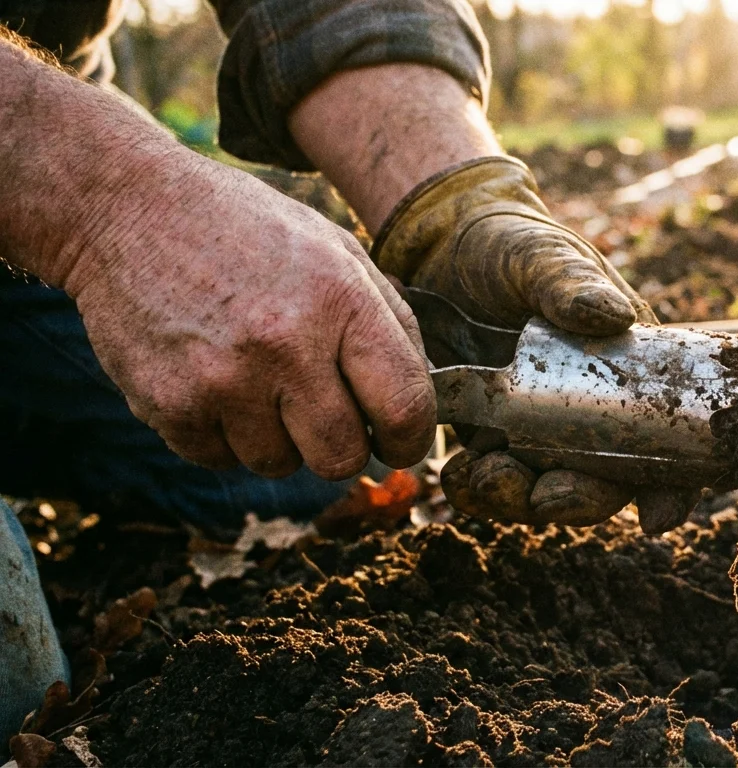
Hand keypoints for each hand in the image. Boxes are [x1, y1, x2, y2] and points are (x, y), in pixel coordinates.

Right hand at [0, 44, 434, 480]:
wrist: (128, 209)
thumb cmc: (248, 232)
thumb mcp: (337, 251)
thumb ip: (390, 321)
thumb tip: (426, 398)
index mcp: (342, 301)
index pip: (405, 407)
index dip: (410, 440)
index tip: (399, 441)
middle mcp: (286, 344)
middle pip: (342, 457)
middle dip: (343, 448)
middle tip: (326, 417)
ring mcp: (223, 379)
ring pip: (279, 466)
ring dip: (279, 439)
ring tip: (258, 382)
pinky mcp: (169, 404)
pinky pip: (220, 461)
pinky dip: (223, 436)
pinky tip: (214, 382)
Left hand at [373, 157, 695, 531]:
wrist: (439, 246)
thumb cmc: (508, 243)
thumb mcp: (541, 256)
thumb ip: (570, 284)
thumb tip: (612, 315)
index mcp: (628, 370)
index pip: (669, 437)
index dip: (673, 486)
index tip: (657, 516)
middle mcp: (592, 409)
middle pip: (605, 482)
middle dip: (579, 501)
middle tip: (546, 497)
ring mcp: (540, 427)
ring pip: (545, 490)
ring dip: (519, 500)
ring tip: (484, 477)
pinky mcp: (490, 434)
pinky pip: (491, 481)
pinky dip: (475, 490)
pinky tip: (454, 474)